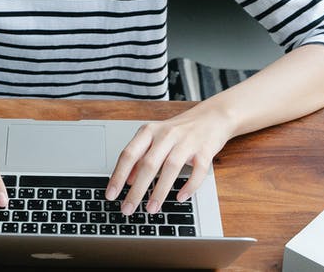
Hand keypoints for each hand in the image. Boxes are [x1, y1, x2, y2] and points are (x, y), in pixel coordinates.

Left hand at [104, 107, 228, 215]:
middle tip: (127, 209)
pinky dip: (189, 186)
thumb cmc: (180, 130)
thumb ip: (140, 157)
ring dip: (159, 191)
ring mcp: (186, 142)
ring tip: (151, 209)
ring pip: (170, 167)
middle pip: (148, 164)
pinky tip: (180, 198)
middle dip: (136, 190)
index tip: (111, 194)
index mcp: (149, 131)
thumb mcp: (155, 138)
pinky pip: (197, 171)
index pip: (129, 154)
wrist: (212, 116)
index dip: (118, 175)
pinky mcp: (205, 150)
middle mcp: (166, 134)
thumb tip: (126, 180)